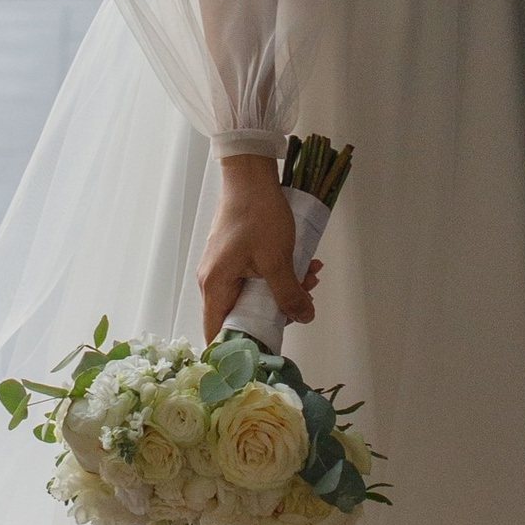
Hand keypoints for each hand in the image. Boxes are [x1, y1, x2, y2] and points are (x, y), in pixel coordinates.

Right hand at [198, 154, 318, 340]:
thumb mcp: (278, 259)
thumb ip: (289, 294)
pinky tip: (303, 264)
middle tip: (304, 302)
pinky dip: (278, 275)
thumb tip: (303, 318)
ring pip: (253, 294)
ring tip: (311, 276)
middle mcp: (213, 280)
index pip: (217, 333)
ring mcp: (224, 267)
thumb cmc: (257, 213)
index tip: (265, 350)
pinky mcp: (235, 256)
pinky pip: (256, 277)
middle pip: (241, 314)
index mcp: (215, 286)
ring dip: (283, 290)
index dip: (237, 349)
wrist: (250, 175)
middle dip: (276, 312)